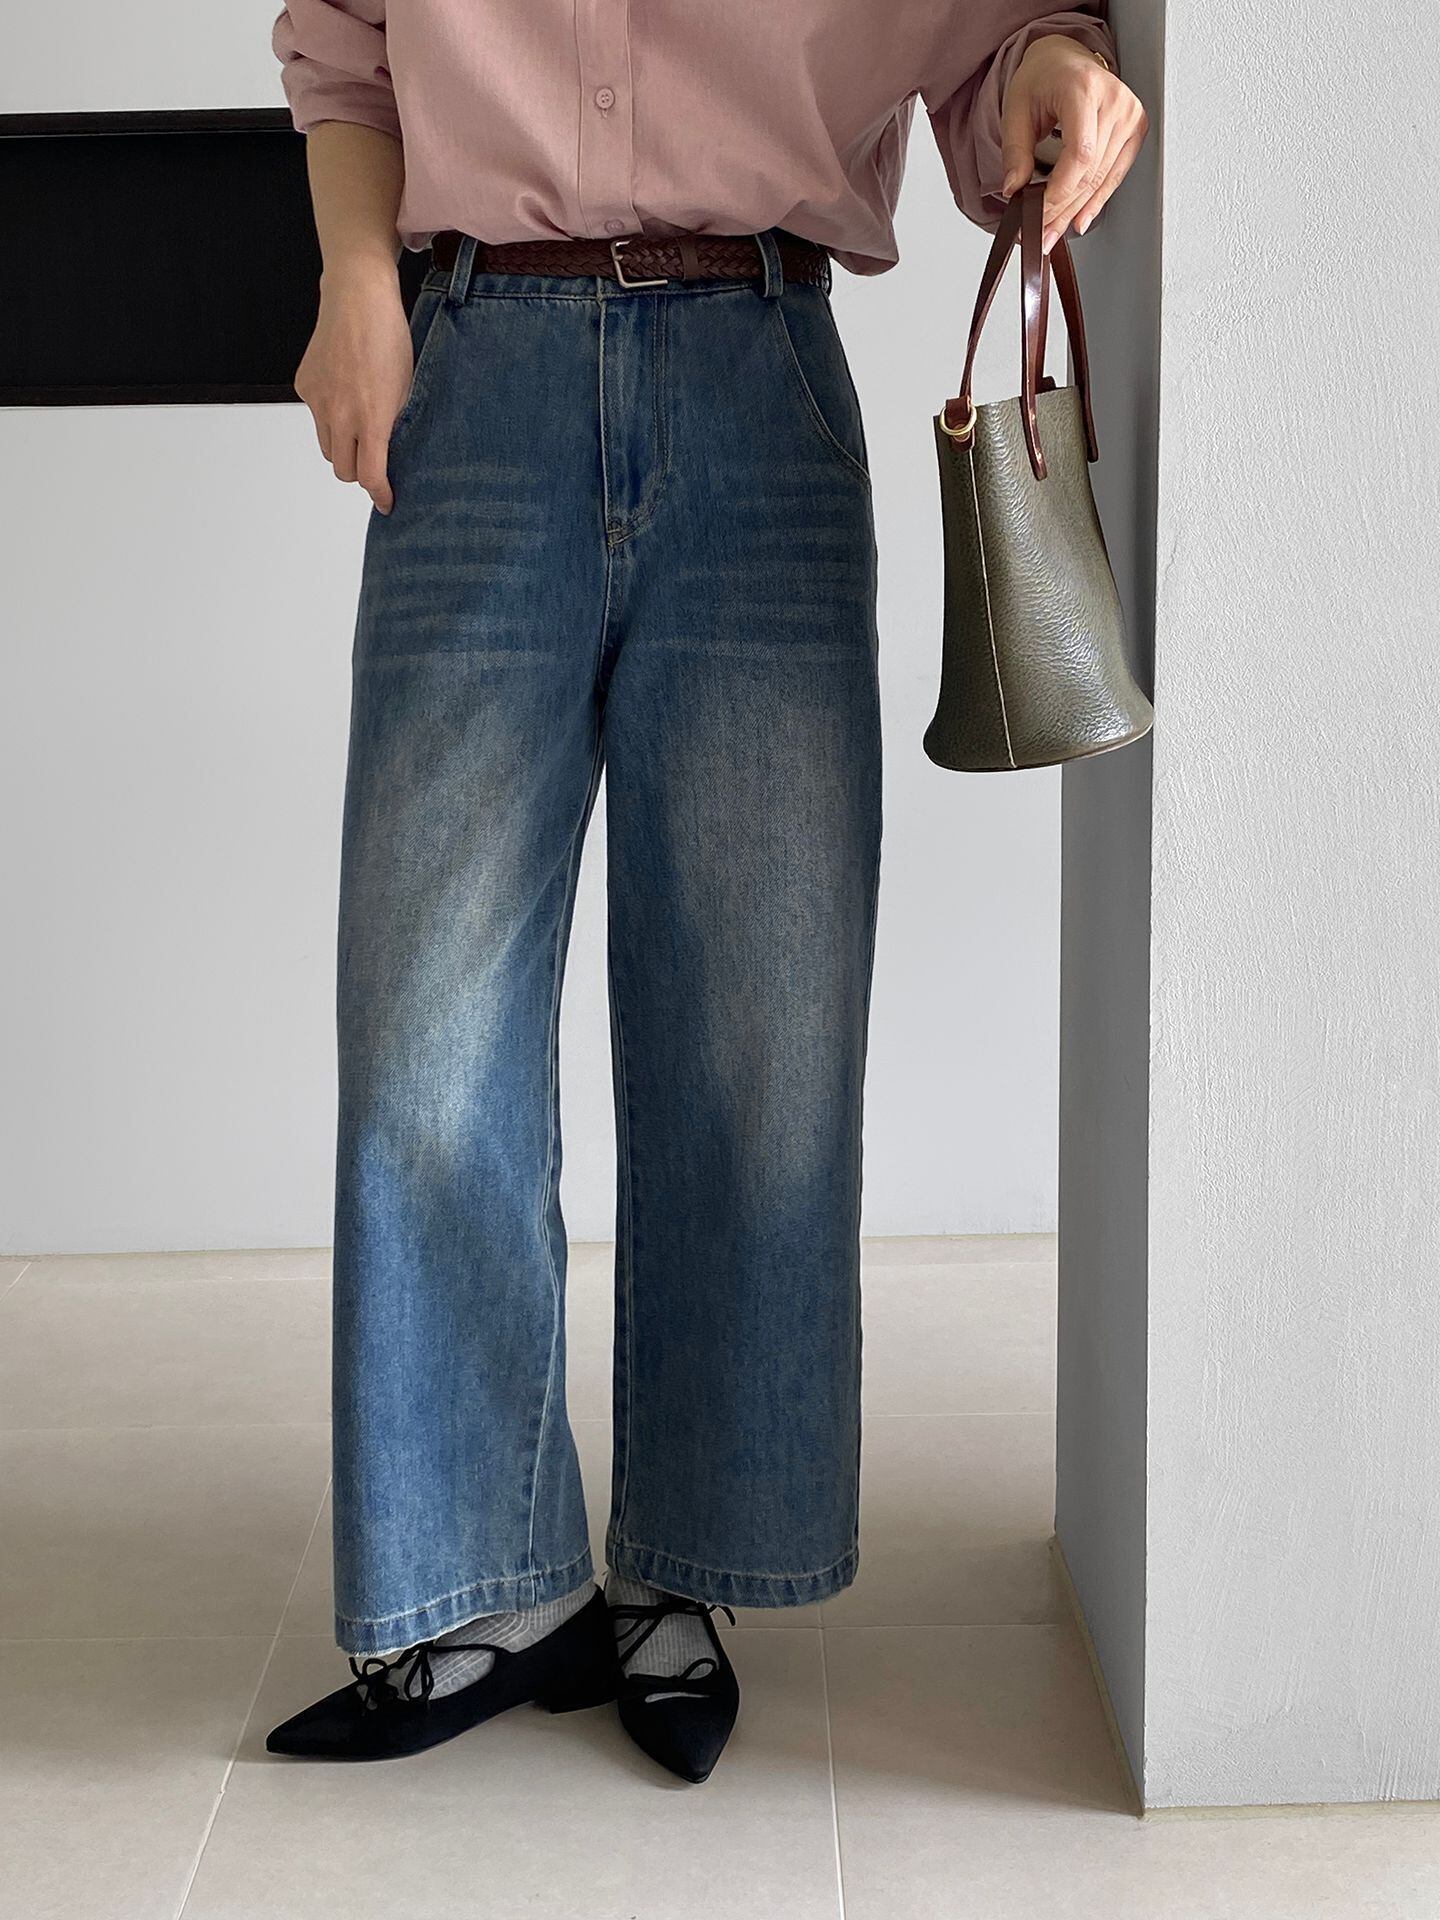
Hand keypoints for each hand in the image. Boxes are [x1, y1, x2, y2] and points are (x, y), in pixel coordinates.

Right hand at [293, 257, 413, 514]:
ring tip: (360, 426)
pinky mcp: (304, 386)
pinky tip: (345, 394)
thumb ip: (398, 425)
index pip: (369, 476)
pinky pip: (316, 418)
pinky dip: (329, 417)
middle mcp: (340, 414)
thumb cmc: (390, 338)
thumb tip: (395, 457)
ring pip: (327, 447)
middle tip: (375, 462)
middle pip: (343, 470)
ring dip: (343, 447)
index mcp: (371, 417)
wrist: (358, 297)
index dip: (380, 493)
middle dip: (359, 472)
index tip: (388, 502)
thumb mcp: (408, 388)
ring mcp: (318, 400)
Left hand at [1000, 34, 1147, 251]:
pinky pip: (1116, 175)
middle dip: (1062, 209)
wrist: (1065, 59)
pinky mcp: (1135, 128)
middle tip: (1041, 234)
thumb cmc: (1043, 78)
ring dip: (1075, 212)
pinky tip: (1080, 219)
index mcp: (1084, 88)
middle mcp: (1114, 100)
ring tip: (1053, 233)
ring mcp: (1129, 114)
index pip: (1080, 154)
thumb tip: (1014, 191)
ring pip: (1102, 179)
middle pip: (1091, 172)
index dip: (1059, 191)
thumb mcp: (1016, 108)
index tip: (1037, 213)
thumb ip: (1015, 151)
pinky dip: (1096, 201)